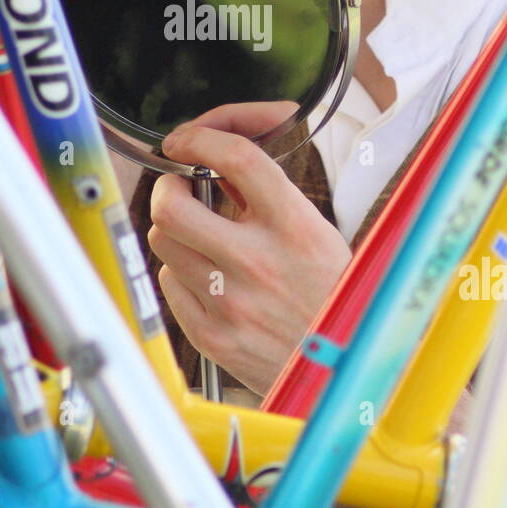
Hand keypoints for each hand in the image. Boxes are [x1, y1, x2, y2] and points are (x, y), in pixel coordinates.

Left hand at [147, 103, 351, 394]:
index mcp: (294, 227)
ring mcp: (229, 302)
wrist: (343, 370)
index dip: (200, 137)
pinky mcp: (211, 336)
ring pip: (163, 243)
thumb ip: (267, 198)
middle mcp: (257, 262)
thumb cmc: (332, 296)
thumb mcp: (315, 233)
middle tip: (180, 191)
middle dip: (167, 189)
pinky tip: (208, 279)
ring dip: (175, 232)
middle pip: (171, 206)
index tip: (184, 141)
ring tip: (200, 238)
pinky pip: (169, 286)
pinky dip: (180, 275)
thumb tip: (214, 164)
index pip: (237, 158)